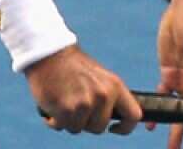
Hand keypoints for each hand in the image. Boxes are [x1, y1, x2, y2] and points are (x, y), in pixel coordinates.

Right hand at [26, 45, 141, 134]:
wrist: (49, 54)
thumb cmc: (73, 67)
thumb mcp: (100, 78)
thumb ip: (109, 97)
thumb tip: (115, 118)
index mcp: (115, 86)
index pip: (134, 115)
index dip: (125, 127)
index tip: (114, 128)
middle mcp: (103, 96)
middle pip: (99, 127)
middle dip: (87, 122)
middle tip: (76, 107)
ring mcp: (85, 104)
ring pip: (79, 128)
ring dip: (70, 120)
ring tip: (64, 102)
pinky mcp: (66, 110)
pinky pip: (62, 127)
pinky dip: (55, 121)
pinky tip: (53, 106)